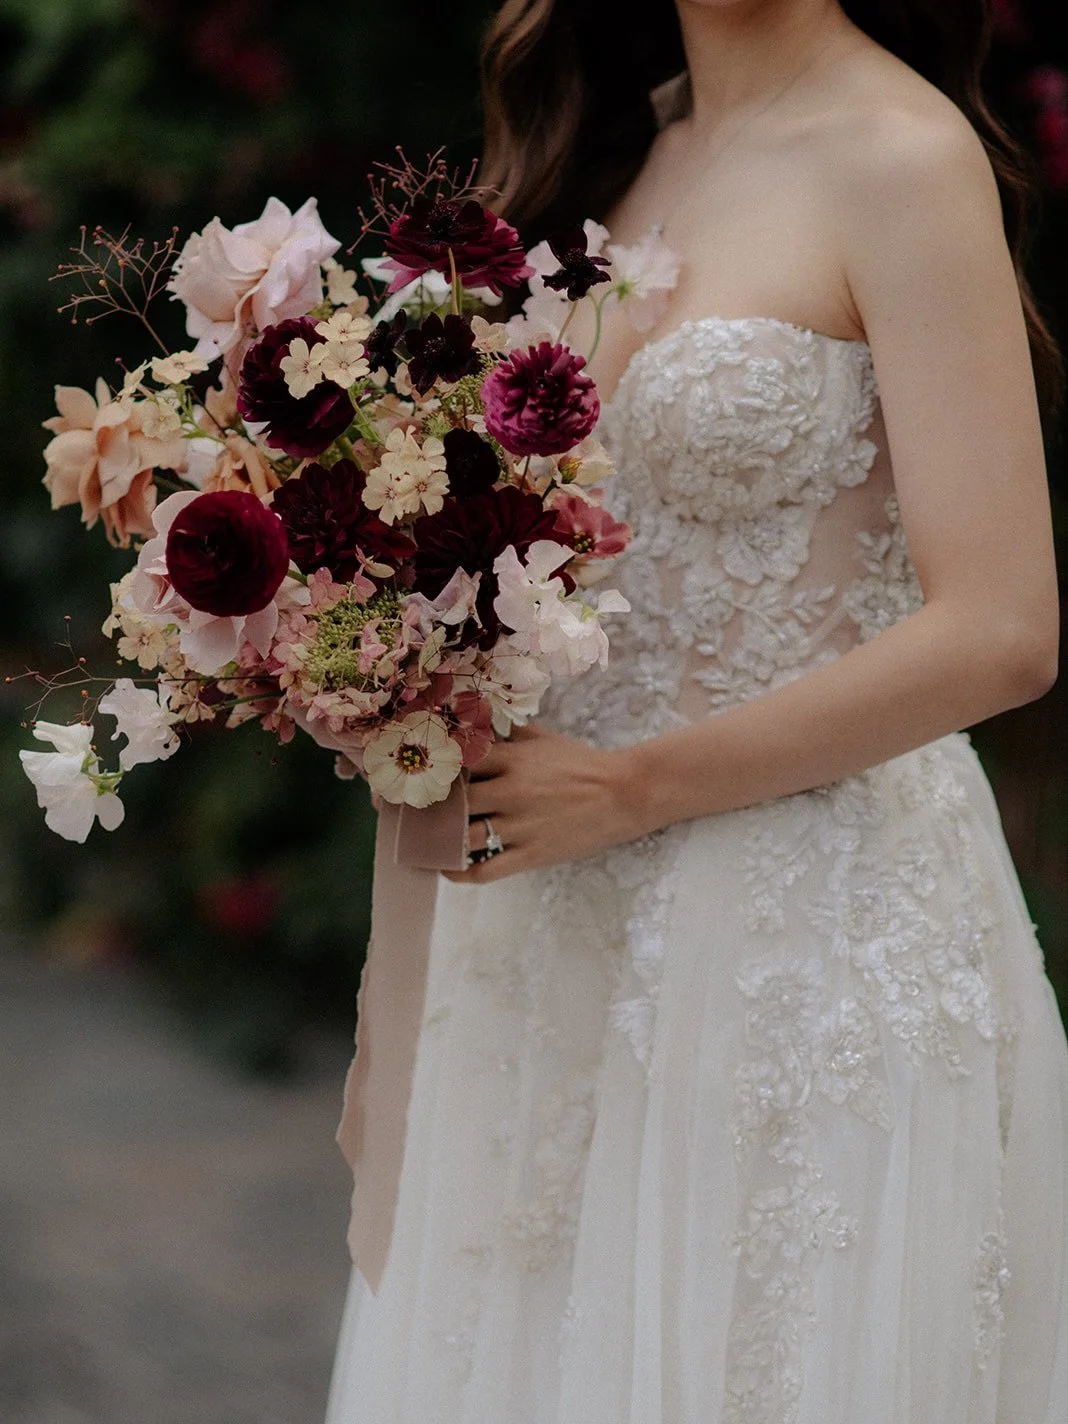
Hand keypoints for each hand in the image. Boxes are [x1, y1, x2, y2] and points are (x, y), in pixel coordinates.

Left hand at [443, 724, 641, 884]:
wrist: (624, 794)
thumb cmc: (583, 765)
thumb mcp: (545, 738)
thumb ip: (510, 730)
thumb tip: (481, 716)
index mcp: (513, 760)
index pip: (459, 763)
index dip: (439, 770)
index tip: (427, 776)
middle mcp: (511, 792)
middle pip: (454, 802)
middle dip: (435, 807)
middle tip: (421, 811)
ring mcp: (520, 826)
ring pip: (463, 838)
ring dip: (443, 840)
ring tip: (431, 840)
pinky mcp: (531, 855)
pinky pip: (484, 871)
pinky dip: (459, 872)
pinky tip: (448, 867)